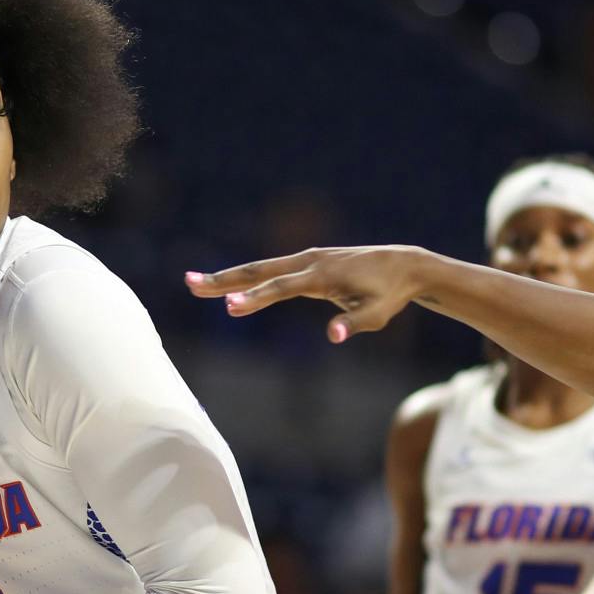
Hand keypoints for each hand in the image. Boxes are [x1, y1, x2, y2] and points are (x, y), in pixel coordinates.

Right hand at [185, 247, 436, 343]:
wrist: (403, 265)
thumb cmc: (389, 295)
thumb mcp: (377, 315)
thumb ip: (354, 324)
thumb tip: (333, 335)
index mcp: (322, 275)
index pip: (281, 288)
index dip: (255, 298)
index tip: (230, 307)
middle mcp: (309, 261)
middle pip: (260, 270)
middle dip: (224, 279)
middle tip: (190, 283)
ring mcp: (307, 259)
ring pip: (261, 268)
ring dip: (228, 276)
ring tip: (195, 282)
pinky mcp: (308, 262)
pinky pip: (272, 270)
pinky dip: (248, 276)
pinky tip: (229, 284)